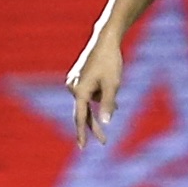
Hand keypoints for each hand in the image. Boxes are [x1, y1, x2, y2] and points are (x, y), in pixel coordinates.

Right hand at [66, 33, 124, 148]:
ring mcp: (74, 81)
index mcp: (80, 91)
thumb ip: (108, 104)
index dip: (82, 133)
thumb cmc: (110, 62)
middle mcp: (73, 87)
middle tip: (105, 142)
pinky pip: (88, 92)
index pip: (80, 117)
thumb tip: (105, 123)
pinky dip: (98, 94)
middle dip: (94, 125)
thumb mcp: (113, 85)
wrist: (105, 39)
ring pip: (89, 100)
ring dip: (101, 101)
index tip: (82, 147)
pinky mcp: (78, 77)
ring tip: (114, 85)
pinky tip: (109, 89)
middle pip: (83, 112)